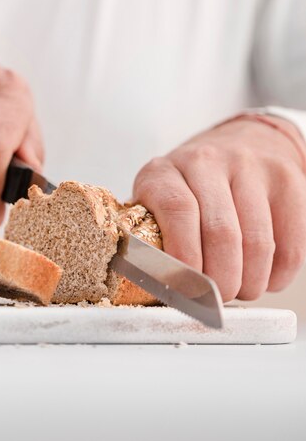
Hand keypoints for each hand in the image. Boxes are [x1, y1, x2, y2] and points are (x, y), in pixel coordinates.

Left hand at [134, 116, 305, 301]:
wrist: (240, 142)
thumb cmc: (189, 188)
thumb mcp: (156, 202)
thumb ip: (150, 240)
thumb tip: (158, 290)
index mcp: (165, 171)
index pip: (177, 211)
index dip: (183, 259)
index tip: (186, 290)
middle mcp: (207, 161)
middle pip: (221, 233)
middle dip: (220, 282)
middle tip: (216, 298)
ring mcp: (251, 167)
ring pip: (257, 243)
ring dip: (249, 283)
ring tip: (239, 289)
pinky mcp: (287, 180)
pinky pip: (290, 245)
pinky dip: (277, 275)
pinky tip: (263, 276)